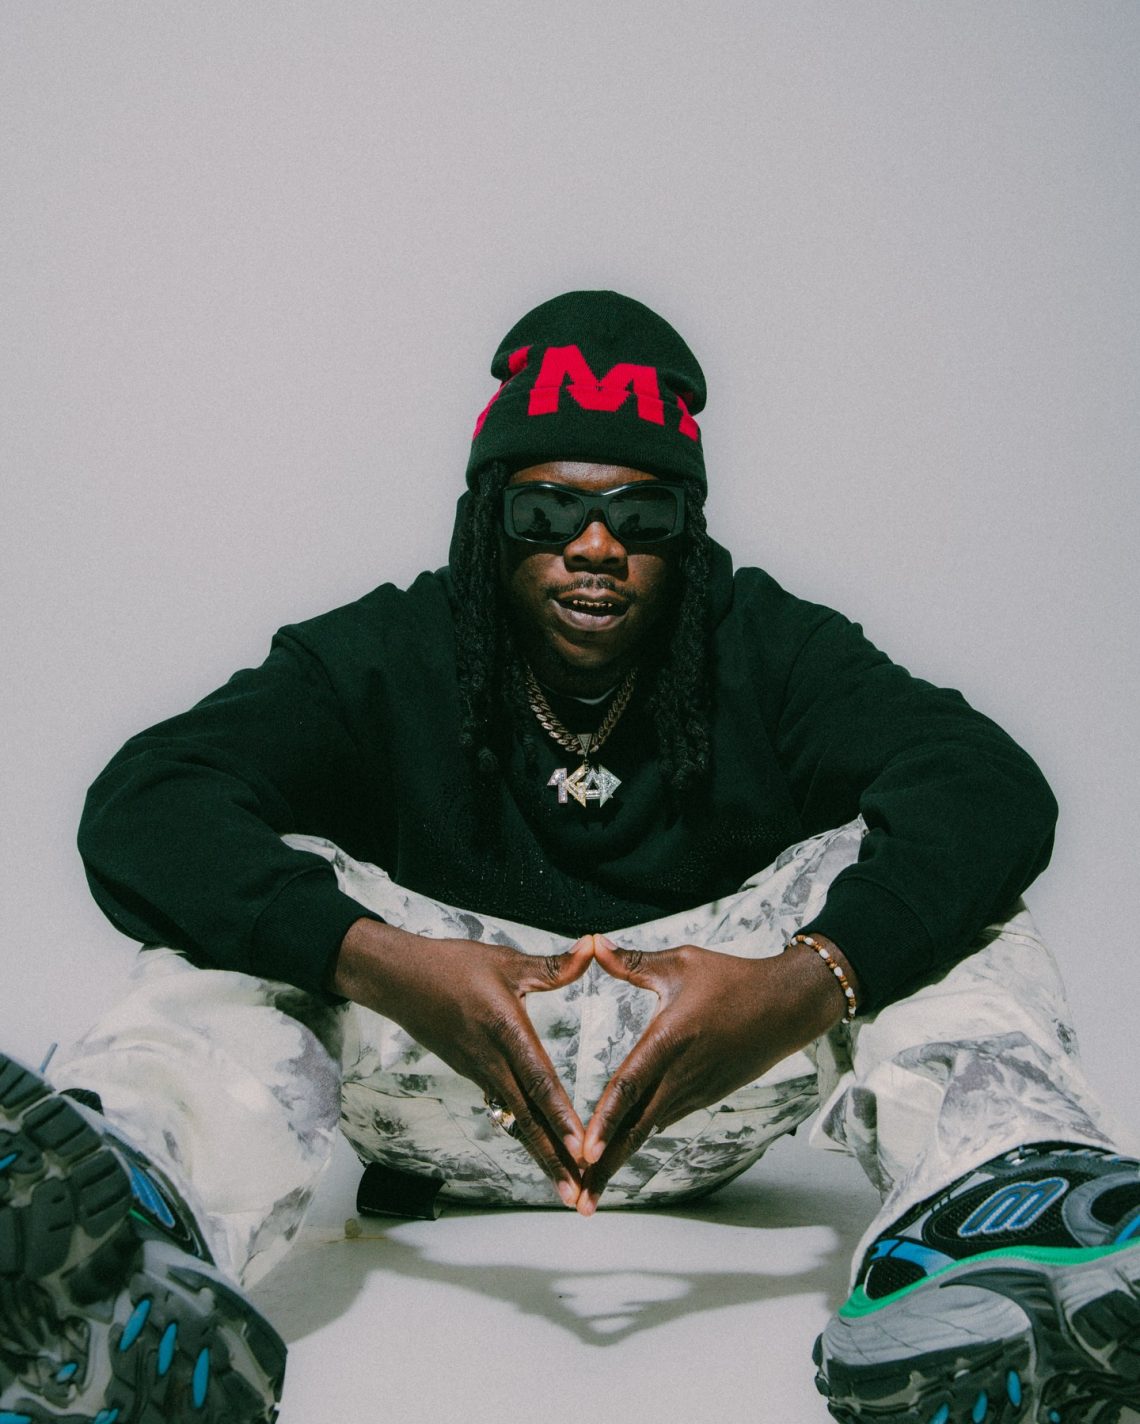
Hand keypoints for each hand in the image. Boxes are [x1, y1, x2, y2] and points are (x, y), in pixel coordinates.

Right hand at [332, 918, 593, 1206]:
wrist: (400, 980)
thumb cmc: (453, 965)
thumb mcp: (505, 961)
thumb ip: (553, 964)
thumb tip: (592, 947)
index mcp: (505, 1031)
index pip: (539, 1081)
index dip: (561, 1116)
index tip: (582, 1148)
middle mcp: (492, 1061)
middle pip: (528, 1118)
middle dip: (554, 1158)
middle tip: (578, 1195)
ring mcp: (481, 1073)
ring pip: (517, 1121)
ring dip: (542, 1154)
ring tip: (567, 1188)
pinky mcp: (474, 1075)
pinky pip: (505, 1110)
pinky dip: (526, 1134)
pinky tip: (543, 1153)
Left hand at [576, 935, 853, 1214]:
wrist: (787, 1006)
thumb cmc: (732, 978)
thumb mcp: (681, 962)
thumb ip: (633, 961)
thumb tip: (592, 943)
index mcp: (669, 1041)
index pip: (629, 1086)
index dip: (604, 1121)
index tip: (583, 1152)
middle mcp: (680, 1075)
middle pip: (635, 1127)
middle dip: (605, 1166)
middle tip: (580, 1201)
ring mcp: (695, 1091)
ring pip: (649, 1130)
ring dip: (620, 1158)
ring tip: (591, 1188)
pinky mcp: (705, 1096)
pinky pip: (665, 1119)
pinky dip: (640, 1138)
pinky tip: (620, 1154)